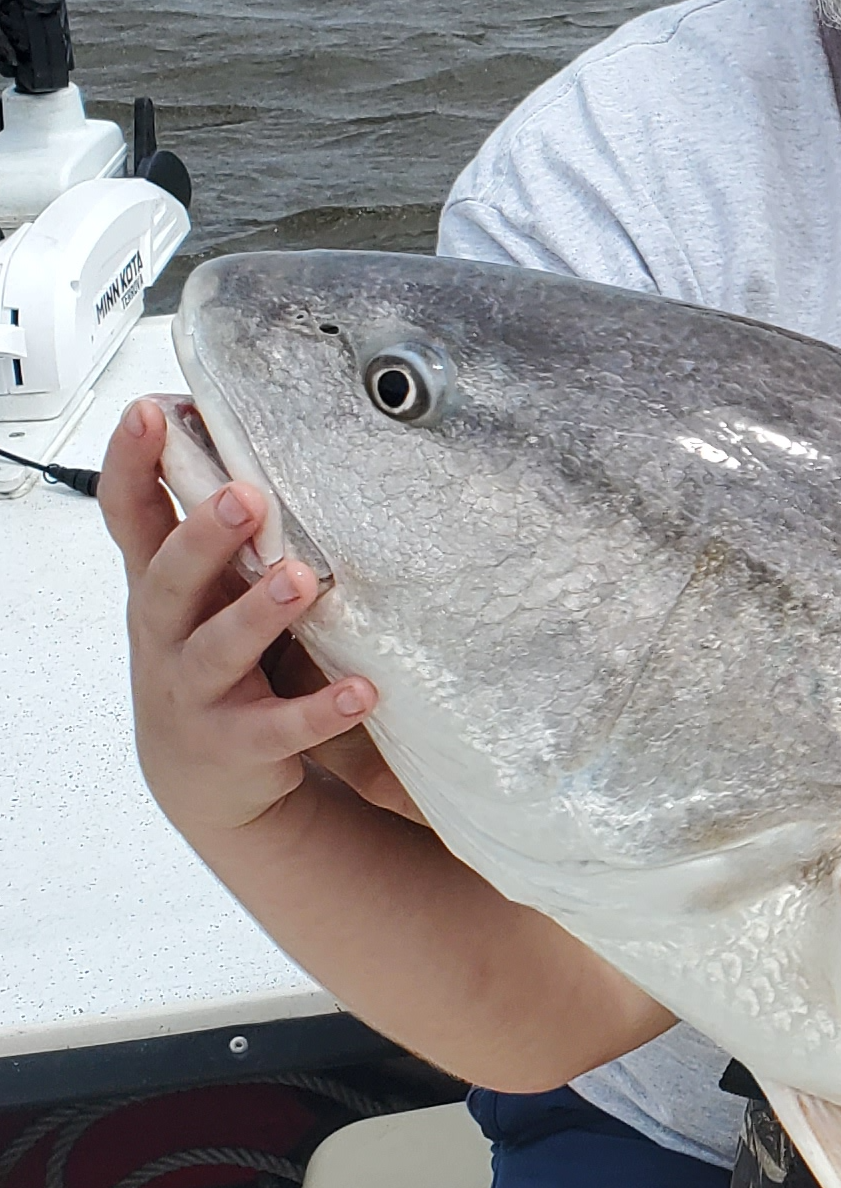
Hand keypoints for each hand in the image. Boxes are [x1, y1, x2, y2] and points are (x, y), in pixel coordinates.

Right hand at [101, 396, 382, 838]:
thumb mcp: (208, 595)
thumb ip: (226, 538)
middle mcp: (166, 635)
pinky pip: (279, 727)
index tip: (147, 412)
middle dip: (203, 537)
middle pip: (169, 579)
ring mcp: (194, 691)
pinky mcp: (235, 744)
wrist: (205, 776)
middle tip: (245, 495)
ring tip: (302, 580)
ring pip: (217, 649)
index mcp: (162, 586)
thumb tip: (267, 442)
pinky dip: (319, 709)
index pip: (133, 515)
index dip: (132, 464)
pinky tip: (361, 691)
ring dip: (258, 613)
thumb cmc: (214, 661)